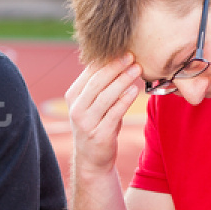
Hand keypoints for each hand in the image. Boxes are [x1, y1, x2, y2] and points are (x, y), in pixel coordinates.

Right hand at [67, 55, 141, 180]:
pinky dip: (125, 100)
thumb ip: (101, 86)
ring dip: (123, 80)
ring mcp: (86, 123)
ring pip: (106, 96)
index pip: (89, 73)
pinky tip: (135, 90)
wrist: (92, 160)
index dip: (107, 60)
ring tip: (137, 69)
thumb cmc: (97, 125)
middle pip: (97, 82)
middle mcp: (77, 109)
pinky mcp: (99, 135)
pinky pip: (114, 113)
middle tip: (132, 56)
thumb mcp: (94, 104)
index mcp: (73, 96)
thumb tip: (117, 58)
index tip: (123, 49)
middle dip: (116, 67)